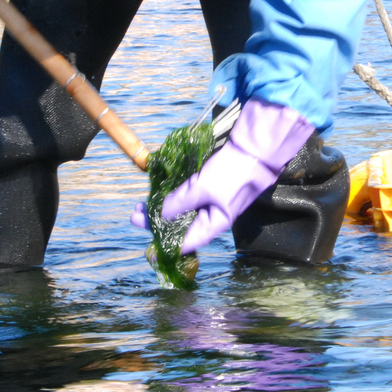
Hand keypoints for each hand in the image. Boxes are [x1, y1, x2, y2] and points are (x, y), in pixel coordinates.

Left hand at [157, 99, 312, 253]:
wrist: (256, 149)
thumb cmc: (232, 173)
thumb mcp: (202, 188)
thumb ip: (179, 202)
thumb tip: (159, 215)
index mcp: (214, 224)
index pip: (185, 242)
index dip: (163, 242)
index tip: (143, 234)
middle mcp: (212, 216)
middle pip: (181, 226)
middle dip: (157, 221)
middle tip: (135, 213)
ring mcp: (211, 201)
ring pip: (182, 210)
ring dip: (163, 207)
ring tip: (142, 203)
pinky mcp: (211, 186)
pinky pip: (188, 197)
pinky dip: (174, 196)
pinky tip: (160, 193)